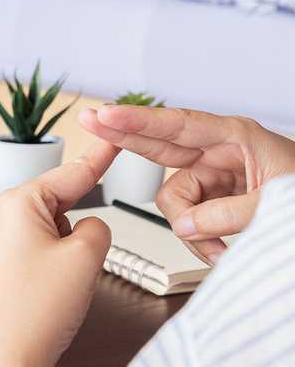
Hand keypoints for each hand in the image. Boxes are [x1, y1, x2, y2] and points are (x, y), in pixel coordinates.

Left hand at [0, 140, 119, 366]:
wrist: (10, 358)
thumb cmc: (35, 312)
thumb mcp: (86, 257)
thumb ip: (99, 226)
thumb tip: (90, 227)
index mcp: (18, 204)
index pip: (69, 173)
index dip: (98, 157)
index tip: (112, 137)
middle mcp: (1, 218)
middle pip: (59, 205)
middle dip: (78, 228)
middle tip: (79, 261)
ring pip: (52, 232)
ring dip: (67, 251)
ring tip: (59, 285)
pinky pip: (38, 253)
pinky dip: (54, 265)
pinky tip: (52, 291)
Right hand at [79, 105, 294, 264]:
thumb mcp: (278, 202)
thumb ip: (228, 214)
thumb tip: (184, 226)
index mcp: (236, 137)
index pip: (177, 126)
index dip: (138, 121)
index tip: (107, 115)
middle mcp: (217, 154)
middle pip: (158, 145)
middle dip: (124, 136)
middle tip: (90, 119)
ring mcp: (212, 178)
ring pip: (173, 200)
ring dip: (191, 231)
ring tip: (221, 250)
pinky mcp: (212, 201)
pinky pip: (188, 221)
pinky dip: (200, 241)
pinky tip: (221, 251)